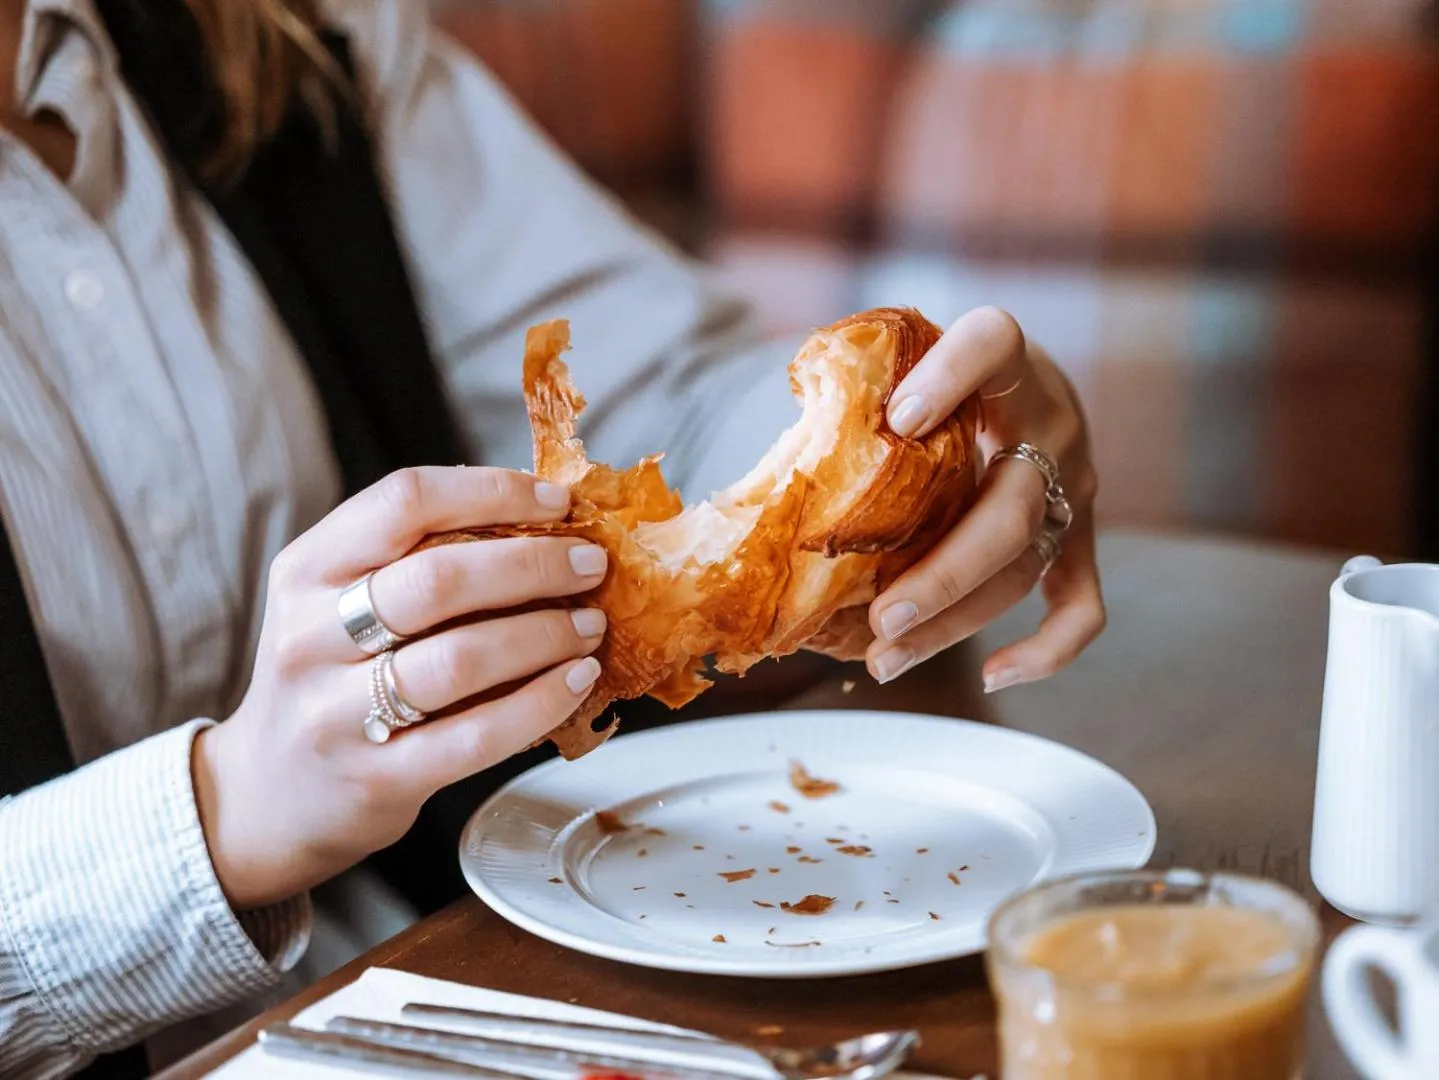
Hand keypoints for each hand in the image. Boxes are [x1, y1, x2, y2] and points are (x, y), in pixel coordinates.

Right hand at [192, 467, 609, 909]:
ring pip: (461, 657)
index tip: (556, 502)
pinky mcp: (378, 777)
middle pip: (438, 578)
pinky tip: (577, 680)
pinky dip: (541, 702)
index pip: (405, 500)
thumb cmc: (331, 679)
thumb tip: (546, 520)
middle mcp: (311, 635)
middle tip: (590, 565)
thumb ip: (418, 557)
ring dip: (544, 633)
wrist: (267, 796)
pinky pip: (477, 734)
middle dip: (533, 565)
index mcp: (306, 569)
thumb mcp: (340, 601)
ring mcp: (337, 712)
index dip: (492, 492)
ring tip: (590, 625)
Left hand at [865, 307, 1104, 690]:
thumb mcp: (908, 353)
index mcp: (1009, 360)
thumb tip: (791, 423)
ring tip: (884, 656)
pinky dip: (1048, 650)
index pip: (993, 345)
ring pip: (1025, 569)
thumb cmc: (937, 371)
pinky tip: (992, 674)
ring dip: (956, 622)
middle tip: (880, 615)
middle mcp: (1053, 424)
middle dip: (944, 574)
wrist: (1020, 377)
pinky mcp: (1079, 534)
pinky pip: (1082, 605)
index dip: (952, 378)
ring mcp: (1073, 487)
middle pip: (1009, 512)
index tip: (899, 417)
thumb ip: (861, 377)